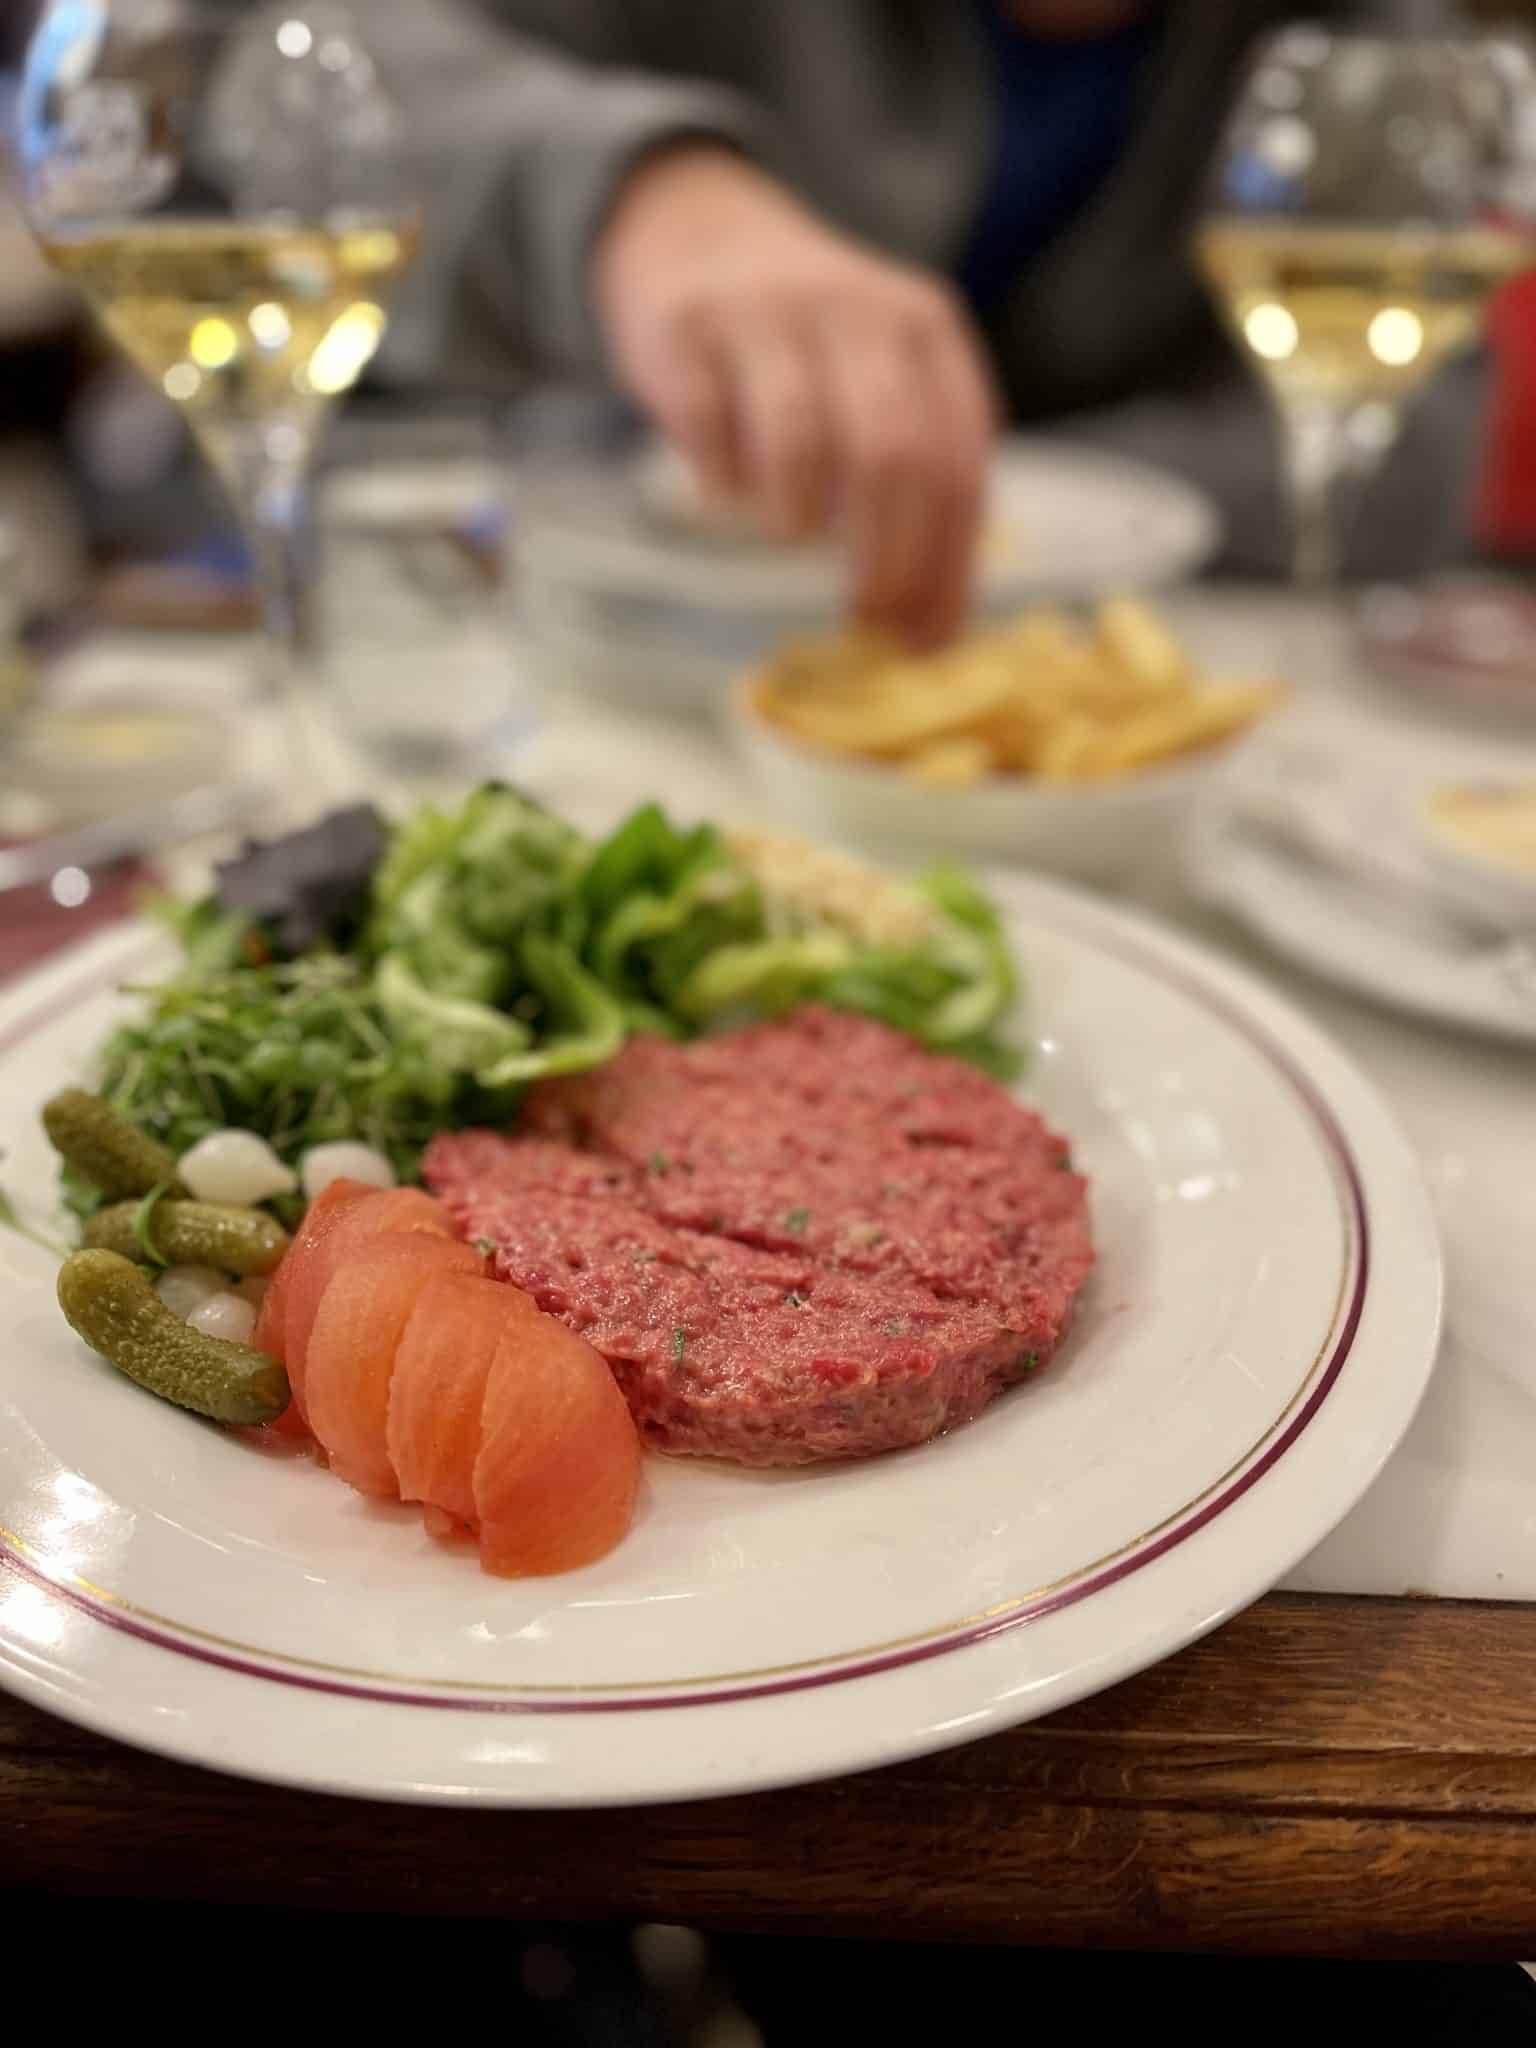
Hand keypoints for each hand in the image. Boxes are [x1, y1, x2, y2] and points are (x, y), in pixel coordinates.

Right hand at [593, 145, 997, 646]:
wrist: (695, 230)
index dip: (947, 562)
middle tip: (862, 613)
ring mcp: (768, 313)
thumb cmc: (804, 343)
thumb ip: (919, 480)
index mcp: (927, 328)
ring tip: (791, 537)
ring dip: (799, 519)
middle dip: (885, 557)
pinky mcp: (687, 329)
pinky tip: (725, 495)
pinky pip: (709, 428)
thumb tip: (933, 628)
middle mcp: (857, 309)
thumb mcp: (884, 378)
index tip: (924, 636)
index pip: (958, 460)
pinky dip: (721, 482)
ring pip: (802, 443)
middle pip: (892, 456)